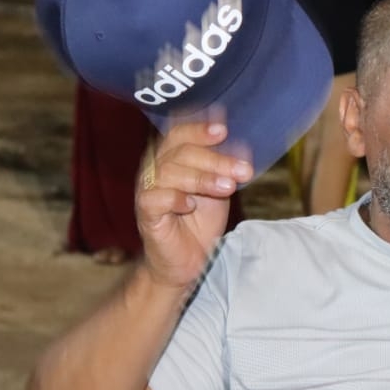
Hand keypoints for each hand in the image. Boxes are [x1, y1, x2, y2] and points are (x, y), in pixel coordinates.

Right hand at [135, 120, 253, 290]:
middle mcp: (157, 169)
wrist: (188, 259)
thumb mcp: (220, 188)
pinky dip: (175, 198)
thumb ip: (225, 167)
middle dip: (216, 160)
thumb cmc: (200, 220)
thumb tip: (241, 145)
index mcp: (172, 158)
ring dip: (203, 178)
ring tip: (228, 188)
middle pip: (181, 152)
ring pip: (170, 172)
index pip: (180, 134)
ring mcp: (148, 190)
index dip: (199, 130)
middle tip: (243, 171)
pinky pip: (155, 197)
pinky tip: (190, 205)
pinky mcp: (146, 212)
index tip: (223, 131)